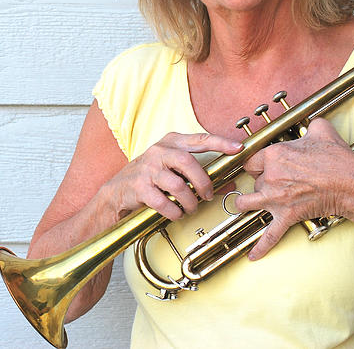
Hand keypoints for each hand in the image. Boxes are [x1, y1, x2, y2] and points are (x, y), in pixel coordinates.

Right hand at [103, 132, 241, 219]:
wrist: (116, 193)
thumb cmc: (148, 179)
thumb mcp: (172, 170)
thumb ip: (197, 175)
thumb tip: (228, 183)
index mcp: (169, 143)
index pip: (199, 139)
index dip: (220, 142)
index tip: (237, 148)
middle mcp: (158, 152)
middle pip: (188, 162)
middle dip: (203, 181)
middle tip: (208, 195)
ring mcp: (147, 169)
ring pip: (178, 186)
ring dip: (189, 202)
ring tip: (190, 208)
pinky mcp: (139, 187)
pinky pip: (164, 203)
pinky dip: (174, 212)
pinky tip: (175, 213)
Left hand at [234, 118, 353, 259]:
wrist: (352, 184)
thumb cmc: (338, 158)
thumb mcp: (322, 131)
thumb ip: (310, 126)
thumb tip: (311, 125)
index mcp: (273, 155)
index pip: (251, 160)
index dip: (257, 163)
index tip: (262, 165)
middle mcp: (270, 177)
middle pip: (252, 181)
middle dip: (261, 182)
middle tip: (274, 182)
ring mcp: (276, 199)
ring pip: (247, 203)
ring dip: (247, 203)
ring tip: (248, 204)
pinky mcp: (287, 216)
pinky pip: (270, 235)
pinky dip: (261, 247)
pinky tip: (253, 256)